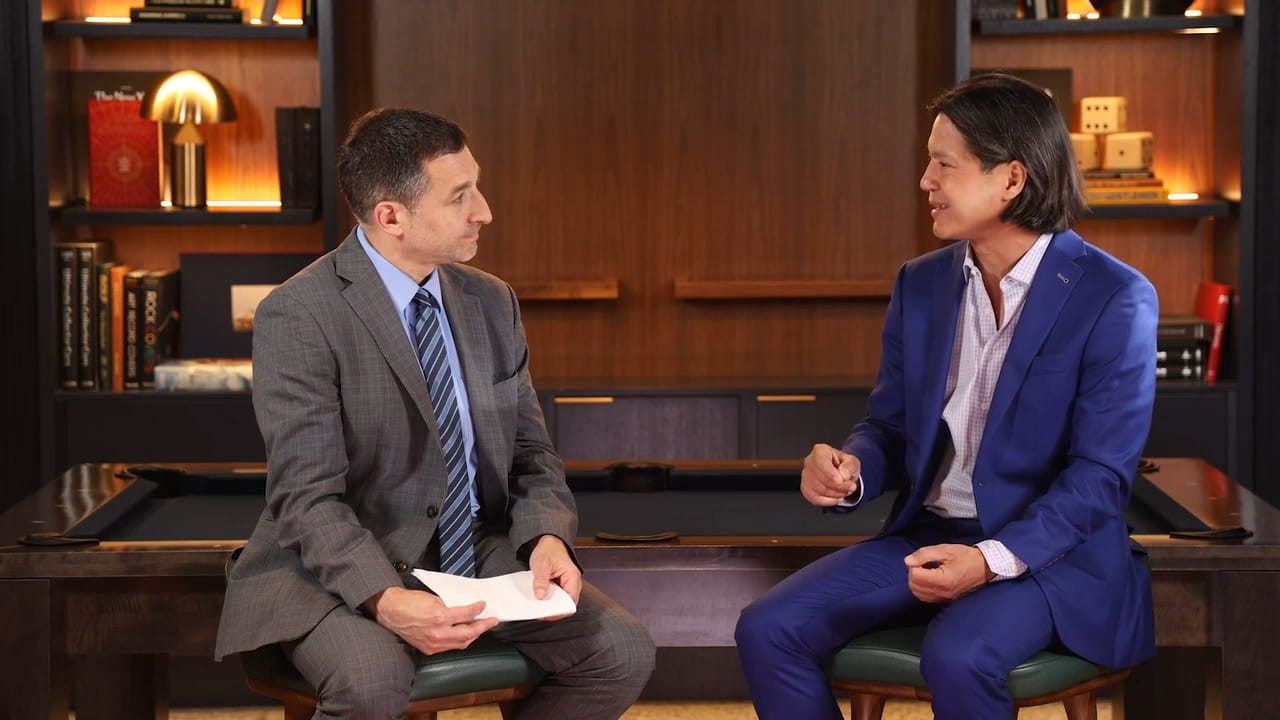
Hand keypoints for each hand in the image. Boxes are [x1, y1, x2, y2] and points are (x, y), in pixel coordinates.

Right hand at [363, 585, 498, 654]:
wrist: (391, 610)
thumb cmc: (410, 601)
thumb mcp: (434, 598)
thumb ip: (451, 606)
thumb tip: (465, 610)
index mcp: (439, 616)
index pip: (466, 614)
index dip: (478, 609)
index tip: (484, 605)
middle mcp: (437, 633)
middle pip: (468, 633)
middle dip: (483, 626)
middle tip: (492, 620)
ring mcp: (433, 643)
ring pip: (461, 643)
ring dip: (473, 635)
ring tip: (481, 628)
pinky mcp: (428, 649)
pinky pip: (450, 647)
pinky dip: (460, 641)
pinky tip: (465, 635)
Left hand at [528, 534, 581, 619]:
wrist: (550, 542)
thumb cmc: (549, 550)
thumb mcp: (541, 564)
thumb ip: (541, 581)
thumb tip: (540, 596)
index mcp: (572, 578)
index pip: (570, 602)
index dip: (559, 611)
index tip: (545, 614)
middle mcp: (573, 583)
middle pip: (565, 604)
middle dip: (552, 609)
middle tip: (538, 610)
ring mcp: (567, 585)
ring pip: (560, 601)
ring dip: (549, 604)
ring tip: (536, 604)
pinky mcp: (560, 586)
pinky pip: (555, 596)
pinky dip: (547, 598)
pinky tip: (538, 598)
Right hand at [800, 444, 860, 506]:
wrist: (839, 473)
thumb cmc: (843, 465)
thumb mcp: (852, 462)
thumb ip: (850, 466)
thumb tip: (843, 474)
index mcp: (820, 451)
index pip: (821, 462)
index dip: (831, 473)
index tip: (841, 480)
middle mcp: (809, 462)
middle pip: (821, 478)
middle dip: (840, 486)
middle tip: (851, 487)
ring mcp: (805, 476)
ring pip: (819, 490)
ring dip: (836, 494)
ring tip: (846, 491)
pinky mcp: (805, 489)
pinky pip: (816, 499)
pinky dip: (829, 501)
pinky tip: (837, 498)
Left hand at [903, 544, 994, 602]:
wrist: (986, 567)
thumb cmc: (967, 557)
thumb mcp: (945, 550)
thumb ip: (924, 555)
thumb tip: (907, 561)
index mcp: (943, 580)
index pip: (915, 575)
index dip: (915, 564)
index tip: (924, 558)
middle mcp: (943, 593)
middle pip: (914, 586)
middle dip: (914, 573)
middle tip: (924, 563)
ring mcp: (945, 598)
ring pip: (918, 594)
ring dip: (917, 581)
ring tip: (928, 570)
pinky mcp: (947, 600)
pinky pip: (927, 598)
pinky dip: (923, 589)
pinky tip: (931, 578)